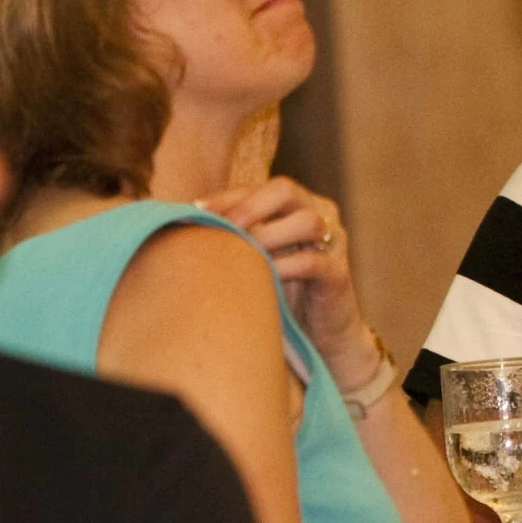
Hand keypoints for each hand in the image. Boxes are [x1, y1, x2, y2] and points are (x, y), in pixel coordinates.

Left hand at [198, 177, 377, 376]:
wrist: (324, 335)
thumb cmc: (284, 292)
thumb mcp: (258, 258)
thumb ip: (236, 237)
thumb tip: (182, 223)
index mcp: (297, 204)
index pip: (259, 188)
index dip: (227, 197)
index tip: (195, 211)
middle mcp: (320, 213)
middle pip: (285, 189)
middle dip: (248, 207)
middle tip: (223, 229)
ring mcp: (334, 241)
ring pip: (305, 221)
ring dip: (267, 235)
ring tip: (241, 255)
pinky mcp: (338, 272)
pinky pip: (313, 262)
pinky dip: (284, 268)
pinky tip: (262, 280)